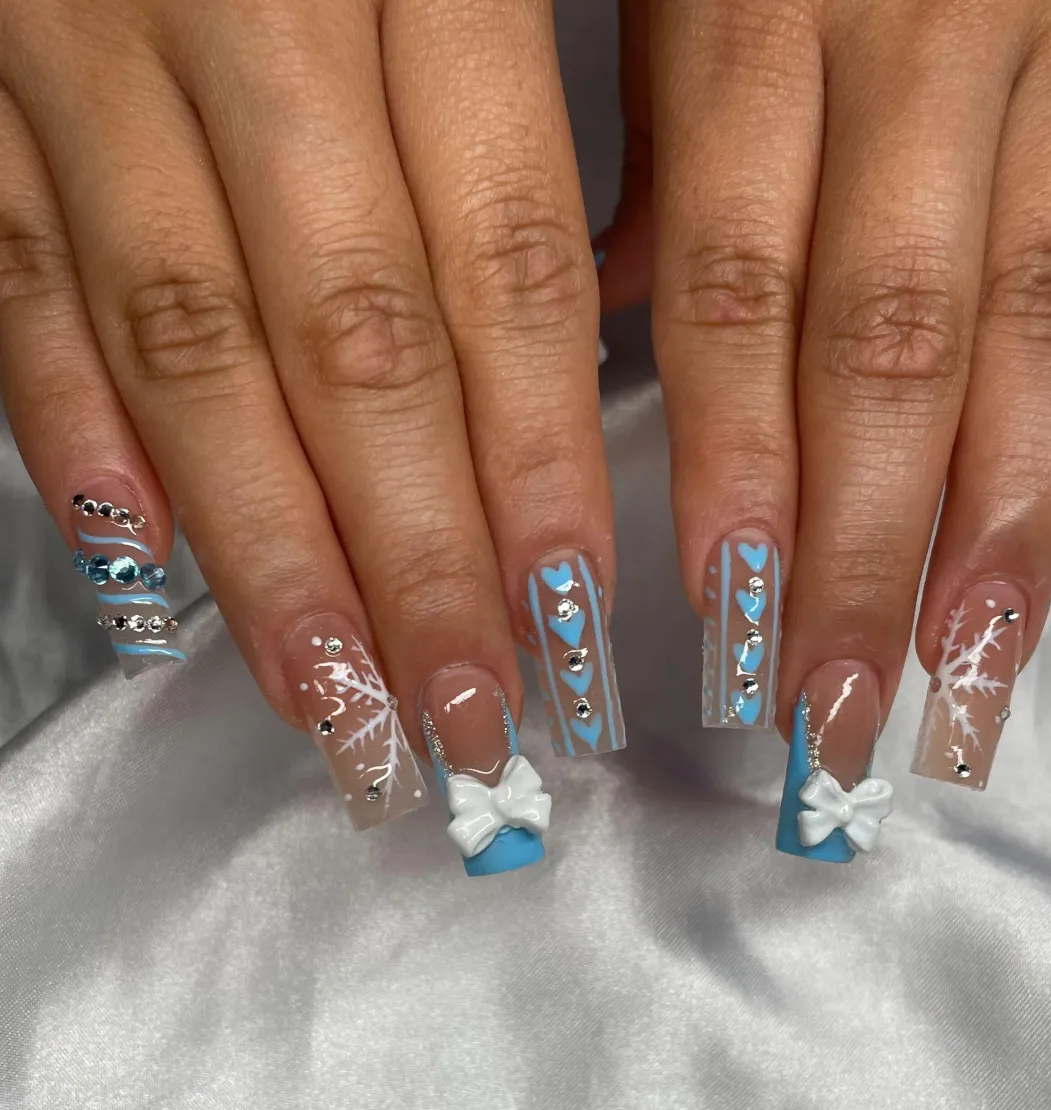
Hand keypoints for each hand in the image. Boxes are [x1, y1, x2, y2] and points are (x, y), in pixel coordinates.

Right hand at [0, 0, 623, 869]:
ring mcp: (70, 42)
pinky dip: (66, 420)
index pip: (500, 278)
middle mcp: (237, 12)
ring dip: (264, 550)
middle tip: (463, 729)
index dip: (535, 466)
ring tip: (332, 703)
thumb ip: (550, 76)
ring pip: (189, 348)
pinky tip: (135, 559)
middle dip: (414, 562)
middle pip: (352, 353)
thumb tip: (622, 291)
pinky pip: (11, 271)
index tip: (572, 623)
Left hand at [598, 0, 1050, 842]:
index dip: (734, 470)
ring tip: (975, 660)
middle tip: (839, 708)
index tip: (721, 621)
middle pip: (891, 348)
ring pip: (1044, 313)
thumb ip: (654, 112)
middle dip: (865, 550)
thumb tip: (623, 293)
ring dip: (1006, 511)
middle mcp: (933, 24)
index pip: (742, 293)